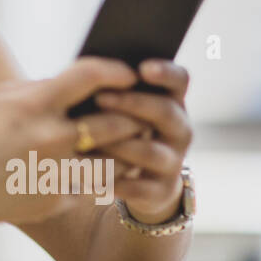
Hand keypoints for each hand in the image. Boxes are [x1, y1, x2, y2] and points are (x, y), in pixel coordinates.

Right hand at [0, 57, 146, 224]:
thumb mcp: (1, 99)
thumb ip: (42, 89)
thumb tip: (84, 85)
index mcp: (34, 104)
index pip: (91, 76)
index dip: (117, 72)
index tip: (129, 75)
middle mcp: (49, 136)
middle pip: (117, 122)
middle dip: (134, 117)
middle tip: (142, 115)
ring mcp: (54, 172)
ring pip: (116, 162)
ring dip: (126, 153)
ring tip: (129, 145)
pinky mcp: (56, 200)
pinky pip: (95, 188)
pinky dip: (102, 179)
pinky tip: (102, 172)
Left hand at [92, 59, 192, 223]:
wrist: (136, 182)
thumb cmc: (117, 130)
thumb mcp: (117, 107)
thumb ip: (110, 89)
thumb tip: (81, 70)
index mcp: (170, 101)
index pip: (179, 79)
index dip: (165, 72)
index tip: (143, 69)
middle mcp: (179, 129)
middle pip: (165, 111)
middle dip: (132, 103)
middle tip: (100, 98)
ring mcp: (173, 161)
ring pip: (151, 151)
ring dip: (121, 144)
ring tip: (90, 140)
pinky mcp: (161, 191)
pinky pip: (141, 187)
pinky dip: (118, 182)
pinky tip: (93, 178)